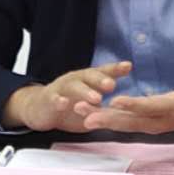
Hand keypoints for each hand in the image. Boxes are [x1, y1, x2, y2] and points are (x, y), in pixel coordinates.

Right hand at [2, 62, 132, 132]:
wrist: (41, 108)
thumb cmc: (70, 104)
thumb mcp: (92, 104)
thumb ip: (108, 104)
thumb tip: (132, 107)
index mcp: (88, 80)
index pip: (103, 72)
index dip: (115, 69)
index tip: (127, 66)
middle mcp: (76, 80)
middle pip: (89, 76)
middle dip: (101, 80)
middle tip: (111, 85)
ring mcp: (62, 88)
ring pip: (73, 87)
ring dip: (85, 92)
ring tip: (96, 98)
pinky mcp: (49, 99)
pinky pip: (54, 99)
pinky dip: (59, 101)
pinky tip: (64, 104)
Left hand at [79, 55, 173, 136]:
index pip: (152, 106)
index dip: (134, 104)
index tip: (115, 100)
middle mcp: (162, 119)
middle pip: (132, 120)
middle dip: (108, 117)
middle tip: (84, 114)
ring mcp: (154, 124)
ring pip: (126, 124)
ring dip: (103, 119)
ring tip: (79, 113)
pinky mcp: (148, 123)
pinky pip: (126, 123)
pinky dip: (108, 120)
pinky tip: (90, 114)